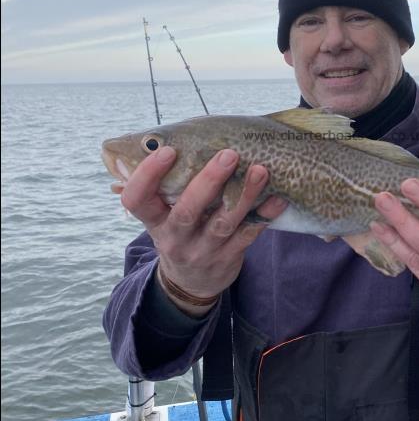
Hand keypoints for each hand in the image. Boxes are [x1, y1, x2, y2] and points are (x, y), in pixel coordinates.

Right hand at [116, 146, 285, 311]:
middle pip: (187, 211)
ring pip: (224, 223)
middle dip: (208, 181)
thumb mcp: (162, 216)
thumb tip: (180, 137)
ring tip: (260, 170)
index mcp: (154, 220)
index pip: (137, 200)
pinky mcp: (229, 257)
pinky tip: (279, 197)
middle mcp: (175, 238)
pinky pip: (249, 234)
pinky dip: (265, 214)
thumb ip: (169, 186)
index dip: (148, 175)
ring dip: (244, 195)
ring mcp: (203, 250)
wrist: (191, 283)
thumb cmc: (179, 232)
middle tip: (228, 155)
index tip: (167, 151)